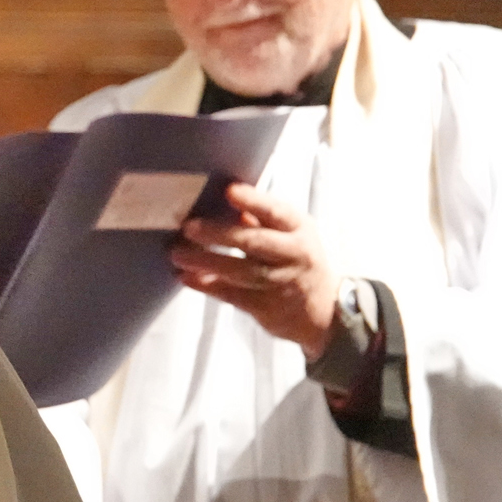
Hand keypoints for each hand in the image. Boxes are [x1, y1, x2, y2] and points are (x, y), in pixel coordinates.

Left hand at [169, 182, 339, 358]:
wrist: (323, 311)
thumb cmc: (297, 261)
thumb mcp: (291, 234)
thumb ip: (260, 218)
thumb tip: (224, 195)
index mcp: (298, 230)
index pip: (276, 212)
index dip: (253, 201)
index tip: (229, 190)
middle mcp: (293, 254)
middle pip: (254, 242)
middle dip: (220, 234)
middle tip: (188, 227)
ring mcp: (280, 283)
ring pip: (241, 271)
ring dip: (207, 262)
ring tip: (178, 254)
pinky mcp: (266, 307)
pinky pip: (232, 295)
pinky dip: (207, 286)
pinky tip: (187, 277)